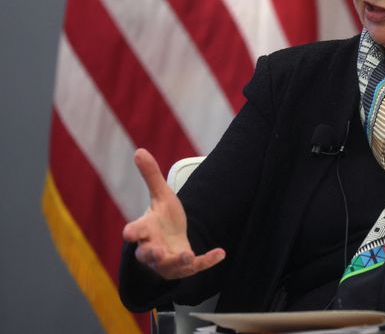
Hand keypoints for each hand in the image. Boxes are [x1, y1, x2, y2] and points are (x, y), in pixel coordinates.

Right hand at [122, 148, 224, 279]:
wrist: (172, 240)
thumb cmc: (162, 218)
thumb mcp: (161, 195)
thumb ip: (151, 176)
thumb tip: (139, 150)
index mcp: (145, 229)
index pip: (134, 232)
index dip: (132, 233)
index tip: (129, 233)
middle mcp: (152, 248)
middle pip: (147, 254)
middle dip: (151, 254)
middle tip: (156, 252)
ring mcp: (167, 262)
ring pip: (169, 266)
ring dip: (177, 261)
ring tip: (187, 256)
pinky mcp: (184, 268)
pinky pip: (195, 267)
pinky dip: (207, 261)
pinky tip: (221, 253)